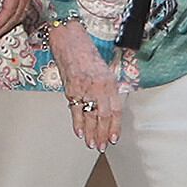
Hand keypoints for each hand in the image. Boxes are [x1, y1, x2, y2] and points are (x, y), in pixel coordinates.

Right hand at [52, 32, 122, 150]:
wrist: (70, 41)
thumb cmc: (86, 54)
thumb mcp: (104, 70)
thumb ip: (107, 89)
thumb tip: (109, 108)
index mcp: (109, 82)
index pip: (115, 109)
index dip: (115, 126)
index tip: (113, 138)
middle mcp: (99, 86)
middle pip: (103, 116)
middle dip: (102, 134)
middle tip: (101, 146)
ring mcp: (84, 88)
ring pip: (89, 116)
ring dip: (90, 132)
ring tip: (91, 144)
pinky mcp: (71, 88)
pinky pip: (75, 109)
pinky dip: (77, 123)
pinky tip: (79, 132)